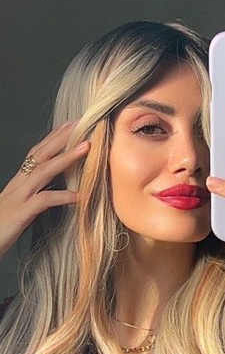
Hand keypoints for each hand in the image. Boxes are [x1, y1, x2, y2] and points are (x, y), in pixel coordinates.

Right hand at [0, 123, 89, 258]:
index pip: (36, 153)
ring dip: (66, 158)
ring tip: (87, 148)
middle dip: (61, 138)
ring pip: (44, 171)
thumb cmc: (1, 229)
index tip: (69, 126)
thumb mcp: (20, 208)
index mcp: (18, 182)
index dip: (52, 138)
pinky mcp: (22, 212)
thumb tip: (52, 193)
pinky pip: (45, 200)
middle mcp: (18, 184)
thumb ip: (33, 197)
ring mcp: (19, 196)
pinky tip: (79, 196)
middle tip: (81, 124)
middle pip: (40, 154)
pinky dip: (63, 196)